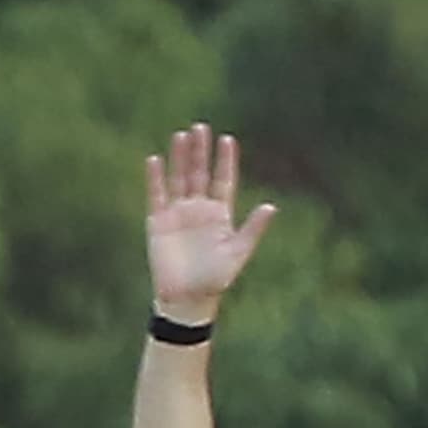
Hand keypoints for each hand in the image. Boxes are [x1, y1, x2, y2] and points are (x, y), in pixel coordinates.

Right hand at [145, 123, 275, 318]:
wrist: (187, 300)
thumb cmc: (215, 280)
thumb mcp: (238, 253)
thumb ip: (253, 230)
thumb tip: (272, 207)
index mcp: (220, 215)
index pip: (223, 181)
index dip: (225, 161)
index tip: (228, 140)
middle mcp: (199, 209)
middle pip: (200, 174)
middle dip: (200, 152)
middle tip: (201, 127)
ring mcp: (178, 213)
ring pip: (179, 178)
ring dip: (180, 158)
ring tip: (182, 135)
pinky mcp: (158, 221)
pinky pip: (156, 194)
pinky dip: (155, 178)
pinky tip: (156, 159)